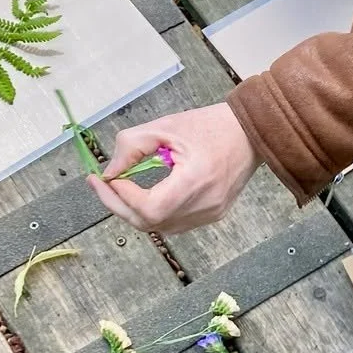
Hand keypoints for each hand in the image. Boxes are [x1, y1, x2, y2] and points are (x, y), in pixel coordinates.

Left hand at [90, 104, 258, 233]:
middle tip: (101, 185)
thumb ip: (131, 147)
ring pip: (160, 227)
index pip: (149, 207)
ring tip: (121, 189)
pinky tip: (146, 195)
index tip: (107, 177)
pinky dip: (155, 213)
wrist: (250, 132)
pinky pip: (174, 223)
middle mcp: (204, 204)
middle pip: (150, 223)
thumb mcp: (165, 126)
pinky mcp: (212, 215)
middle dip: (119, 205)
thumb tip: (110, 172)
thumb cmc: (211, 125)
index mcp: (195, 180)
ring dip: (135, 211)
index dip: (122, 197)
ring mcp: (210, 214)